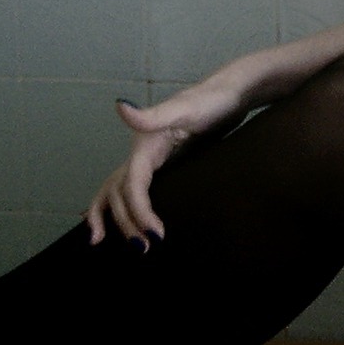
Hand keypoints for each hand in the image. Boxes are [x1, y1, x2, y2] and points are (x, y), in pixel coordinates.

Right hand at [84, 78, 244, 247]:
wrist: (230, 95)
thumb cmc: (210, 100)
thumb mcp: (185, 108)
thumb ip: (153, 113)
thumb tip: (120, 105)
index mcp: (144, 145)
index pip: (132, 185)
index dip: (138, 211)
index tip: (156, 234)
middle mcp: (142, 154)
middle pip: (121, 194)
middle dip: (126, 222)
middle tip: (144, 249)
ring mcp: (152, 160)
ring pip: (120, 192)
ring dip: (117, 218)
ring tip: (113, 244)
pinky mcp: (165, 165)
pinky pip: (139, 190)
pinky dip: (126, 206)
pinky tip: (126, 223)